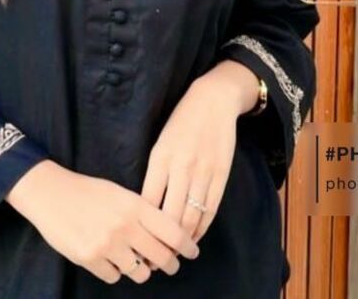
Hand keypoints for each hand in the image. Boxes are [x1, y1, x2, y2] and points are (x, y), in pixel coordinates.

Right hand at [6, 160, 199, 284]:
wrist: (51, 193)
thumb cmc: (88, 191)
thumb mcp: (120, 193)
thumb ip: (141, 212)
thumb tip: (163, 237)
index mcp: (135, 205)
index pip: (172, 231)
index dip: (186, 245)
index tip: (192, 252)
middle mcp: (125, 226)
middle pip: (161, 256)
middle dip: (169, 264)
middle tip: (170, 264)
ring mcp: (107, 244)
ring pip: (140, 272)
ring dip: (141, 269)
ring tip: (135, 260)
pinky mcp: (90, 258)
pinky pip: (115, 277)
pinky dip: (115, 271)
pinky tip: (110, 258)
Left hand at [140, 70, 245, 249]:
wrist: (214, 101)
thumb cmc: (182, 120)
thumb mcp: (161, 141)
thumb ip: (156, 170)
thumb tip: (146, 205)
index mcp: (161, 156)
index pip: (148, 201)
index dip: (142, 226)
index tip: (137, 240)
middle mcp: (181, 166)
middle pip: (169, 215)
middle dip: (161, 240)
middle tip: (154, 256)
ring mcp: (203, 172)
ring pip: (191, 217)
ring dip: (181, 239)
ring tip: (173, 251)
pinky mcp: (221, 175)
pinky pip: (210, 210)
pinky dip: (201, 228)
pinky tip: (193, 236)